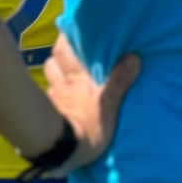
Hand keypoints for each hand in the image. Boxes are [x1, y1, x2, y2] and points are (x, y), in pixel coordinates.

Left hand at [42, 33, 141, 171]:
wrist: (63, 151)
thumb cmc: (89, 127)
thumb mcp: (109, 104)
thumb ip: (119, 81)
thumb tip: (133, 56)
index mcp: (77, 79)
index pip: (64, 51)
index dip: (65, 40)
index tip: (70, 31)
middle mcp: (62, 84)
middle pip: (53, 61)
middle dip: (58, 55)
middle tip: (68, 52)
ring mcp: (53, 99)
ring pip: (48, 77)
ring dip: (53, 72)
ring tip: (63, 72)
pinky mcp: (47, 114)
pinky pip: (48, 97)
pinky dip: (51, 93)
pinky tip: (58, 97)